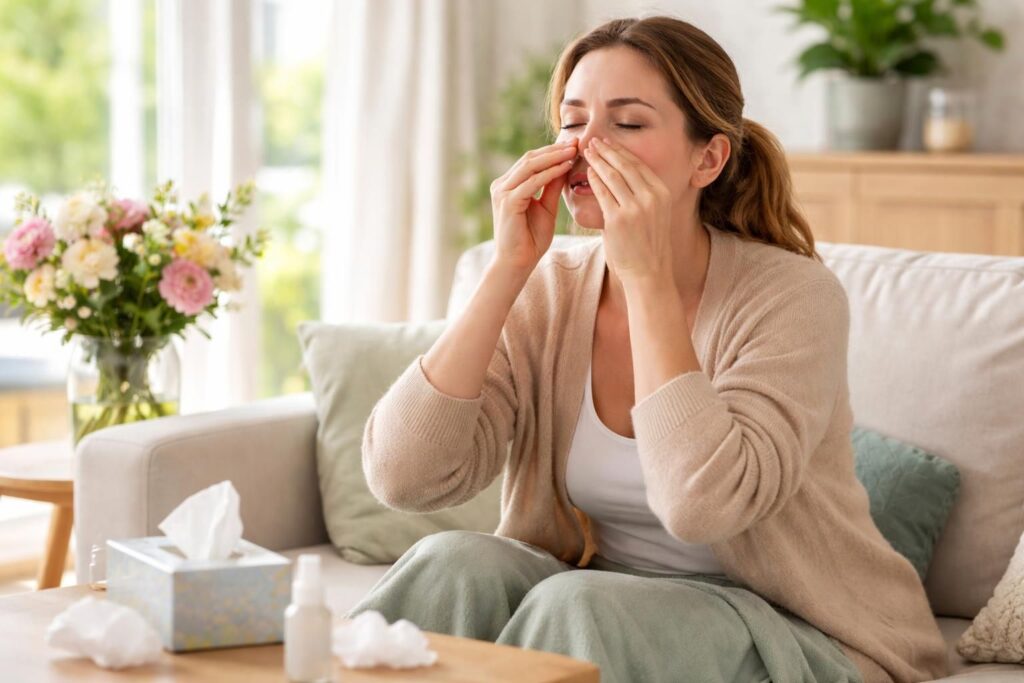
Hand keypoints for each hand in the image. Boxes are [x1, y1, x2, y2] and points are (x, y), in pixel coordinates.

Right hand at [490, 139, 576, 272]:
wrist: (518, 263)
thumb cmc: (531, 239)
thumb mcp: (547, 207)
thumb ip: (553, 187)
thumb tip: (565, 165)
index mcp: (508, 185)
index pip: (531, 161)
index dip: (553, 152)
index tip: (574, 145)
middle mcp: (501, 185)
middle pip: (530, 158)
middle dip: (554, 150)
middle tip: (577, 142)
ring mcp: (502, 192)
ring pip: (530, 166)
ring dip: (554, 157)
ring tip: (574, 151)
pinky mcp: (508, 202)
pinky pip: (532, 182)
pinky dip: (550, 173)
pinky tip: (565, 168)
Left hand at [584, 137, 673, 285]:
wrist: (648, 272)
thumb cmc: (647, 244)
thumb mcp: (654, 213)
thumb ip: (641, 193)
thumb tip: (621, 173)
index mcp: (662, 192)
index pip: (638, 165)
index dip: (621, 151)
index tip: (608, 142)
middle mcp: (651, 197)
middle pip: (625, 166)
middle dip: (607, 151)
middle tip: (593, 141)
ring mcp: (635, 208)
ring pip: (612, 176)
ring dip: (598, 161)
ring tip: (586, 152)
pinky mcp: (618, 219)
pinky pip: (602, 193)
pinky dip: (594, 180)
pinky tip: (587, 172)